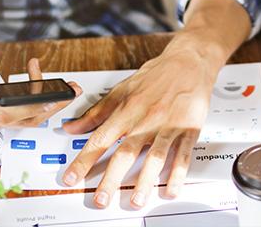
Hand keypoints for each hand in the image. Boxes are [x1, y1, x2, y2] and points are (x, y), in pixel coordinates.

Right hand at [0, 35, 80, 127]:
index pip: (17, 111)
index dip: (41, 106)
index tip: (60, 97)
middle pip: (29, 118)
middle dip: (54, 104)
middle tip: (72, 89)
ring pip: (25, 118)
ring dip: (43, 102)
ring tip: (56, 82)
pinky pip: (17, 115)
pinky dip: (30, 101)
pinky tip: (32, 79)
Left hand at [60, 47, 217, 209]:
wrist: (189, 61)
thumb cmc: (156, 76)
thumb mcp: (121, 90)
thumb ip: (95, 113)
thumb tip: (71, 127)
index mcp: (127, 111)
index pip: (100, 139)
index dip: (84, 161)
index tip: (71, 178)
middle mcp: (146, 120)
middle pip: (126, 152)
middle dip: (111, 178)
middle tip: (101, 199)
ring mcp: (168, 125)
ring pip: (155, 157)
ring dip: (145, 181)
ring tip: (135, 200)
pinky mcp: (189, 129)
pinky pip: (183, 154)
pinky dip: (178, 173)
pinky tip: (171, 189)